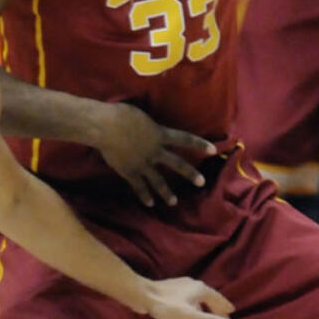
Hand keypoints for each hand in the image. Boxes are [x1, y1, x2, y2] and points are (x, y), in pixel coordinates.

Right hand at [96, 103, 215, 207]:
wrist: (105, 127)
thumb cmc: (121, 115)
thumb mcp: (141, 116)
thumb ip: (148, 125)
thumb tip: (147, 127)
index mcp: (160, 134)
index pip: (185, 140)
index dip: (199, 144)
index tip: (213, 150)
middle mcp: (155, 151)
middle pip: (177, 164)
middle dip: (190, 174)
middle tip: (201, 182)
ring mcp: (143, 163)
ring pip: (158, 181)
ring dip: (166, 193)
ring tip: (173, 202)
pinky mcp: (129, 171)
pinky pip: (138, 186)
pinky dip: (144, 195)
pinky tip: (149, 203)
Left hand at [142, 277, 233, 318]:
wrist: (142, 294)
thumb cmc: (166, 305)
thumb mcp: (189, 315)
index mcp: (201, 289)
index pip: (218, 299)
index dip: (224, 307)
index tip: (231, 314)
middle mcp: (194, 284)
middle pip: (209, 297)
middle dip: (215, 309)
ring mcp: (182, 285)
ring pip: (198, 298)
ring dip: (204, 309)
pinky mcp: (172, 289)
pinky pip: (189, 298)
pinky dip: (194, 306)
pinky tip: (188, 312)